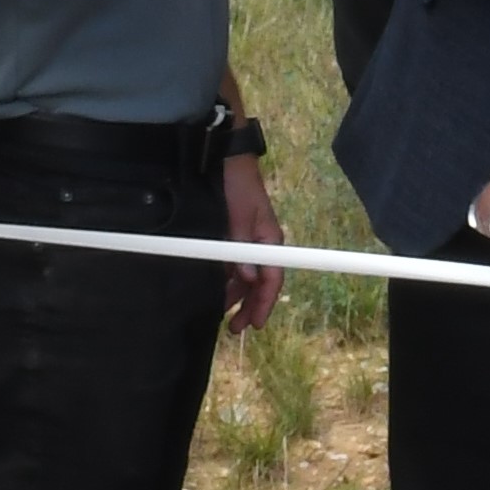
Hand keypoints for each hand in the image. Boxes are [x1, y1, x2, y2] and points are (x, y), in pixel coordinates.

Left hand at [221, 156, 285, 332]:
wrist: (227, 160)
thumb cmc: (238, 186)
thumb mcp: (240, 216)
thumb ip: (242, 248)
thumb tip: (247, 277)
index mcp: (270, 241)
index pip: (272, 279)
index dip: (265, 303)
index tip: (256, 324)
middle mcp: (261, 245)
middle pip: (259, 283)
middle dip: (248, 306)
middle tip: (235, 328)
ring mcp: (247, 242)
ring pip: (244, 277)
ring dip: (235, 295)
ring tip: (221, 313)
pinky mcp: (233, 238)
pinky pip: (233, 266)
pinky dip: (226, 280)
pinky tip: (217, 289)